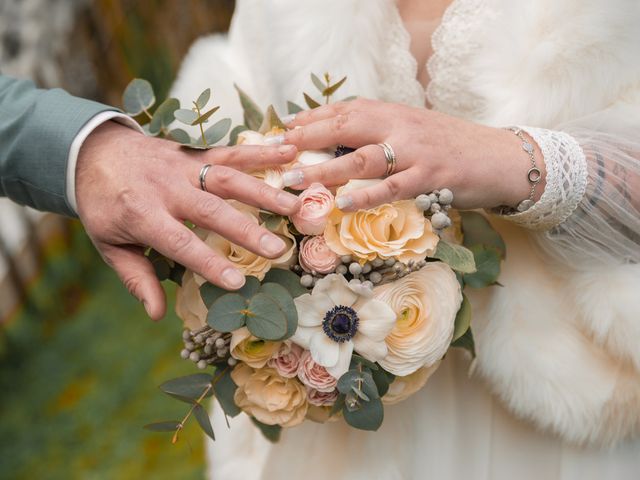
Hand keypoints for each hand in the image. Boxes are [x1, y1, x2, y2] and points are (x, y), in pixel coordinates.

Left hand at [76, 121, 299, 319]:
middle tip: (277, 250)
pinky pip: (231, 151)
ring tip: (294, 207)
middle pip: (211, 210)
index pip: (179, 242)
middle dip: (246, 230)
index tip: (236, 283)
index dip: (207, 263)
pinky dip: (261, 151)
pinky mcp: (196, 152)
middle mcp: (167, 188)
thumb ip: (136, 277)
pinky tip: (290, 151)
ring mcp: (184, 166)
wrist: (91, 150)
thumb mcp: (109, 244)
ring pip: (227, 178)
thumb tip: (156, 313)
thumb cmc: (103, 204)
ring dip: (263, 192)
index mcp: (141, 214)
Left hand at [281, 98, 544, 210]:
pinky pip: (393, 187)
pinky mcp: (432, 177)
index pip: (343, 111)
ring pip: (361, 159)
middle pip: (344, 127)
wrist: (499, 156)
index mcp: (393, 113)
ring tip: (294, 181)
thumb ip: (379, 135)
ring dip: (324, 170)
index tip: (282, 131)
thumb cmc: (449, 147)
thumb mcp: (410, 132)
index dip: (310, 120)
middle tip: (275, 154)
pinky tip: (344, 203)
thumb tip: (337, 148)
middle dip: (306, 140)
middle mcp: (400, 126)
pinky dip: (367, 196)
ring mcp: (415, 152)